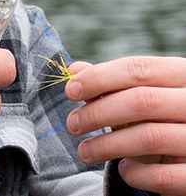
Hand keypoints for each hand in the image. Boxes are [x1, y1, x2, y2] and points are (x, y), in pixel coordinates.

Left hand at [64, 56, 185, 195]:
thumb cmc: (164, 120)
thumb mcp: (144, 98)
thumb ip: (111, 85)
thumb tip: (75, 69)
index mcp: (184, 76)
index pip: (139, 69)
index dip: (99, 77)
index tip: (70, 90)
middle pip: (141, 101)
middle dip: (97, 113)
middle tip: (72, 124)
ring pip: (149, 137)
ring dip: (106, 145)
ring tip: (85, 151)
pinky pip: (162, 175)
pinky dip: (135, 173)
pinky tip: (123, 169)